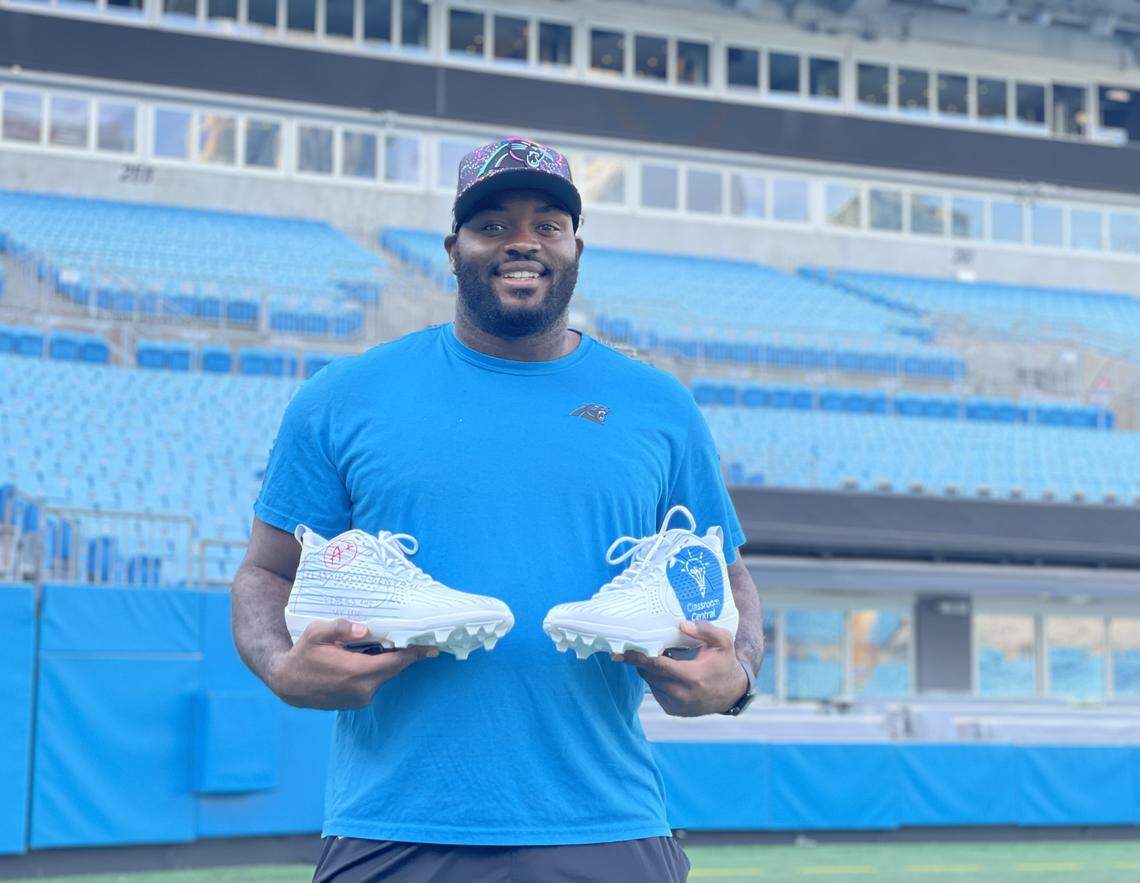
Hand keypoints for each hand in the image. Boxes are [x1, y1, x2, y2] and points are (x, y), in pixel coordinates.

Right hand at [267, 619, 437, 709]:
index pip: (395, 662)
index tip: (432, 647)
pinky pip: (375, 683)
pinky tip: (375, 657)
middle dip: (406, 655)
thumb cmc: (303, 654)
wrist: (288, 684)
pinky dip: (379, 671)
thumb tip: (363, 628)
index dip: (414, 654)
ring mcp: (360, 699)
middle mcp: (362, 690)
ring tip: (394, 644)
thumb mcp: (316, 633)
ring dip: (390, 662)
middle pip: (393, 669)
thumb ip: (340, 627)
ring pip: (384, 676)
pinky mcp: (356, 703)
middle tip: (417, 640)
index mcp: (356, 672)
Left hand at [614, 620, 747, 717]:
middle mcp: (682, 694)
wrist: (732, 693)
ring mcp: (676, 705)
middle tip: (638, 647)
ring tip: (659, 657)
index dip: (639, 657)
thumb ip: (704, 630)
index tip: (623, 652)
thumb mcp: (723, 642)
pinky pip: (656, 692)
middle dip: (642, 661)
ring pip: (651, 683)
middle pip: (650, 674)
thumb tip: (681, 624)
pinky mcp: (673, 710)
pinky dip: (656, 681)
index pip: (657, 665)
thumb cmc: (725, 663)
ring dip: (650, 670)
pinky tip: (667, 671)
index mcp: (692, 677)